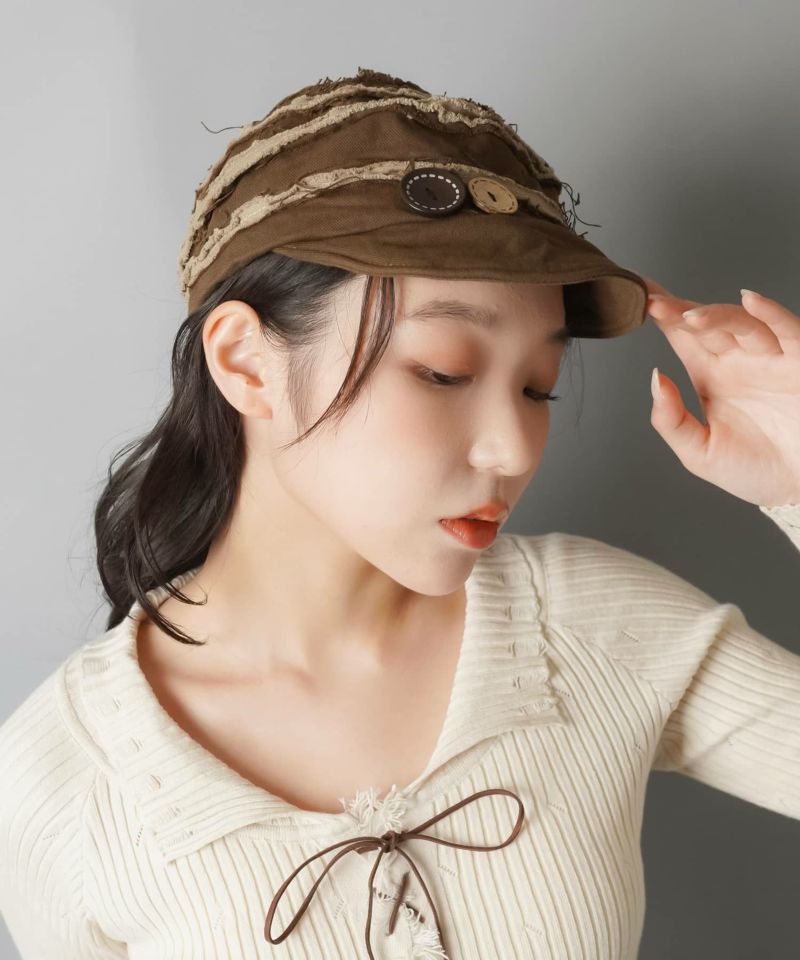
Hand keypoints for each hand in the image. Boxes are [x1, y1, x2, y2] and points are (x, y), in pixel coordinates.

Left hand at [642, 276, 799, 507]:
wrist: (799, 490)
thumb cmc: (755, 472)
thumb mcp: (699, 453)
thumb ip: (671, 421)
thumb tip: (655, 380)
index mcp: (711, 375)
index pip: (682, 337)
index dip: (662, 316)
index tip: (638, 298)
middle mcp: (738, 361)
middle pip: (705, 325)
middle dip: (679, 311)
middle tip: (653, 301)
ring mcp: (770, 359)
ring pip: (741, 325)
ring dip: (716, 316)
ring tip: (690, 317)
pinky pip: (788, 332)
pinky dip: (772, 314)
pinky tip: (751, 302)